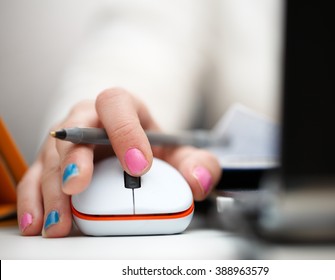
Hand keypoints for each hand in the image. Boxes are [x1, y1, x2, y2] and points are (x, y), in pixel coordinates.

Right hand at [17, 88, 220, 236]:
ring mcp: (68, 143)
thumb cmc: (153, 146)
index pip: (117, 104)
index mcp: (123, 108)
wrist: (132, 146)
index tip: (139, 166)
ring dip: (52, 189)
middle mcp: (89, 120)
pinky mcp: (53, 166)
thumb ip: (198, 163)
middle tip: (78, 186)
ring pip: (50, 157)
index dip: (125, 131)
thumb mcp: (182, 151)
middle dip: (74, 158)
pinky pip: (36, 178)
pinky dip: (35, 200)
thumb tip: (198, 180)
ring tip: (60, 221)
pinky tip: (39, 220)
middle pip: (74, 129)